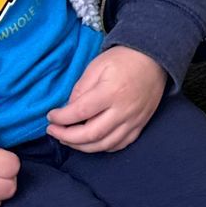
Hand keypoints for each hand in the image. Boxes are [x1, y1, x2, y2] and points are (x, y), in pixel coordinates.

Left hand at [47, 47, 165, 153]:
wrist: (155, 59)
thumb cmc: (123, 59)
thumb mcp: (96, 66)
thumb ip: (80, 89)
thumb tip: (68, 110)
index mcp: (111, 92)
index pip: (80, 112)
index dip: (61, 118)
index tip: (51, 117)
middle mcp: (123, 110)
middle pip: (91, 134)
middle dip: (67, 137)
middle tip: (53, 131)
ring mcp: (134, 120)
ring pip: (104, 144)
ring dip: (82, 146)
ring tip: (68, 139)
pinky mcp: (140, 125)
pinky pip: (119, 144)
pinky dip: (102, 147)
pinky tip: (91, 142)